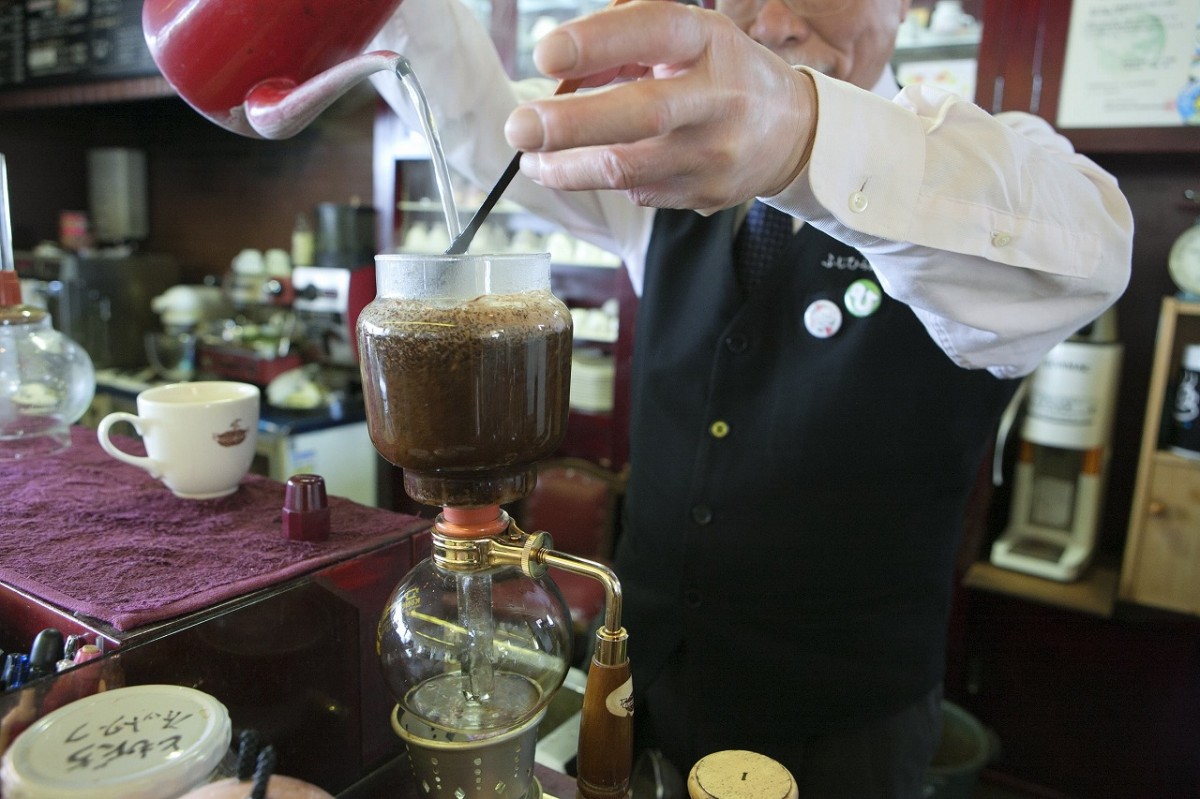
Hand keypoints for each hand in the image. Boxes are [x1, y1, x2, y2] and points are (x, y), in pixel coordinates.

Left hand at [504, 1, 815, 212]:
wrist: (790, 132)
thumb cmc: (720, 73)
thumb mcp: (686, 38)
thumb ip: (625, 45)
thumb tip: (558, 76)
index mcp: (710, 42)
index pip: (654, 31)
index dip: (598, 40)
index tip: (545, 53)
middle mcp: (717, 98)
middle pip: (640, 114)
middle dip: (569, 124)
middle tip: (518, 128)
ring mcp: (712, 153)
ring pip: (627, 168)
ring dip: (566, 167)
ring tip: (532, 160)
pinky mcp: (703, 193)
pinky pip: (637, 190)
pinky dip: (602, 178)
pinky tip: (587, 166)